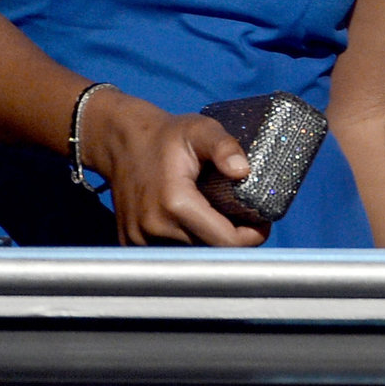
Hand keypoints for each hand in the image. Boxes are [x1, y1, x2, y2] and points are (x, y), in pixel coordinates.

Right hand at [83, 89, 267, 246]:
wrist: (122, 143)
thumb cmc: (167, 136)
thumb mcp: (201, 129)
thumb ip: (224, 146)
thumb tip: (243, 171)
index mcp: (176, 203)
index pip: (225, 242)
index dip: (251, 237)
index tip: (262, 222)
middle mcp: (155, 227)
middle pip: (210, 252)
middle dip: (234, 240)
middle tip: (247, 219)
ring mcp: (139, 239)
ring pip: (190, 256)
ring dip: (210, 243)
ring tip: (222, 220)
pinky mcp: (131, 243)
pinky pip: (170, 253)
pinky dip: (187, 243)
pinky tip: (196, 224)